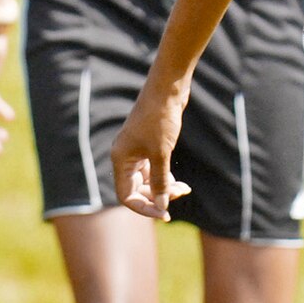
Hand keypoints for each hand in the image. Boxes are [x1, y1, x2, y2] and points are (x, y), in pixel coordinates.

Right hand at [111, 85, 191, 220]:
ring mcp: (137, 151)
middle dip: (157, 196)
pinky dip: (166, 177)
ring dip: (164, 188)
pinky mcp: (149, 145)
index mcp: (120, 159)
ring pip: (147, 180)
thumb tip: (161, 206)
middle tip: (179, 195)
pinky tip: (179, 182)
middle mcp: (125, 156)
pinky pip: (154, 170)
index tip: (164, 213)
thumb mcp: (161, 154)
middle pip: (137, 190)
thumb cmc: (160, 119)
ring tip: (183, 189)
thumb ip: (160, 181)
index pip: (126, 196)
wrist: (168, 89)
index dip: (144, 207)